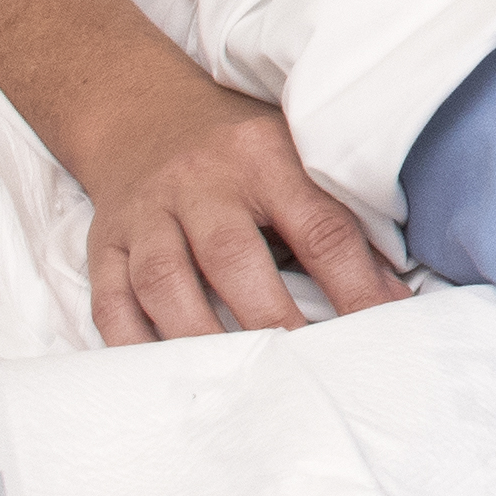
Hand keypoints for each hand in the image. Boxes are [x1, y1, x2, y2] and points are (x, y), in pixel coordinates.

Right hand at [62, 46, 411, 342]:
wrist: (140, 111)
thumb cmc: (237, 147)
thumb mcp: (294, 152)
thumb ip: (338, 216)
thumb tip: (392, 297)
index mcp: (262, 155)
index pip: (317, 226)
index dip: (352, 285)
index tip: (379, 333)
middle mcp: (199, 182)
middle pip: (232, 257)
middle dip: (271, 319)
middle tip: (306, 372)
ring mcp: (145, 214)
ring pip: (165, 283)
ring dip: (203, 339)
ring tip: (240, 384)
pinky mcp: (103, 244)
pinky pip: (112, 303)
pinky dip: (135, 346)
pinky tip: (167, 377)